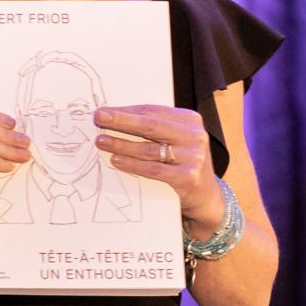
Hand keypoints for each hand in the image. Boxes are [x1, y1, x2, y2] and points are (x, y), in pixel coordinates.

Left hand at [93, 105, 218, 226]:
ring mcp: (193, 156)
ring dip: (121, 144)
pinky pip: (153, 169)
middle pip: (150, 125)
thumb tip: (116, 118)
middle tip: (99, 118)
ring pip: (148, 148)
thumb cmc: (183, 163)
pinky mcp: (187, 177)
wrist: (205, 195)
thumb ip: (154, 128)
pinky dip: (132, 164)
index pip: (152, 111)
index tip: (104, 111)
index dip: (126, 110)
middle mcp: (194, 135)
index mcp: (190, 120)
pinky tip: (116, 160)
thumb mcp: (176, 139)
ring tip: (102, 141)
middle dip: (121, 121)